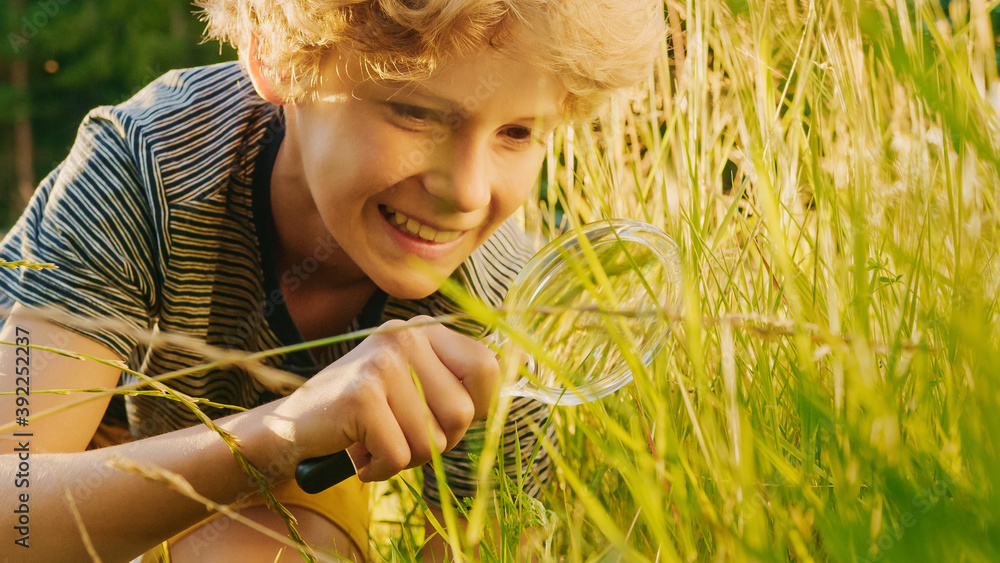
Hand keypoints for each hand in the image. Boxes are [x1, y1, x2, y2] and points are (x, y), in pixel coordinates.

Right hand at [274, 316, 497, 481]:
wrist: (290, 426)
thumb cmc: (362, 413)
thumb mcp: (413, 386)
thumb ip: (454, 387)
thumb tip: (503, 403)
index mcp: (424, 330)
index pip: (486, 367)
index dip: (478, 407)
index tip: (445, 420)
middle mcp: (405, 337)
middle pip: (462, 414)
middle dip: (436, 442)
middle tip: (398, 436)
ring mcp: (382, 364)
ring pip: (432, 441)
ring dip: (405, 458)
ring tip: (374, 441)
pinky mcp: (361, 397)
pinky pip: (399, 455)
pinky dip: (380, 469)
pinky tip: (359, 455)